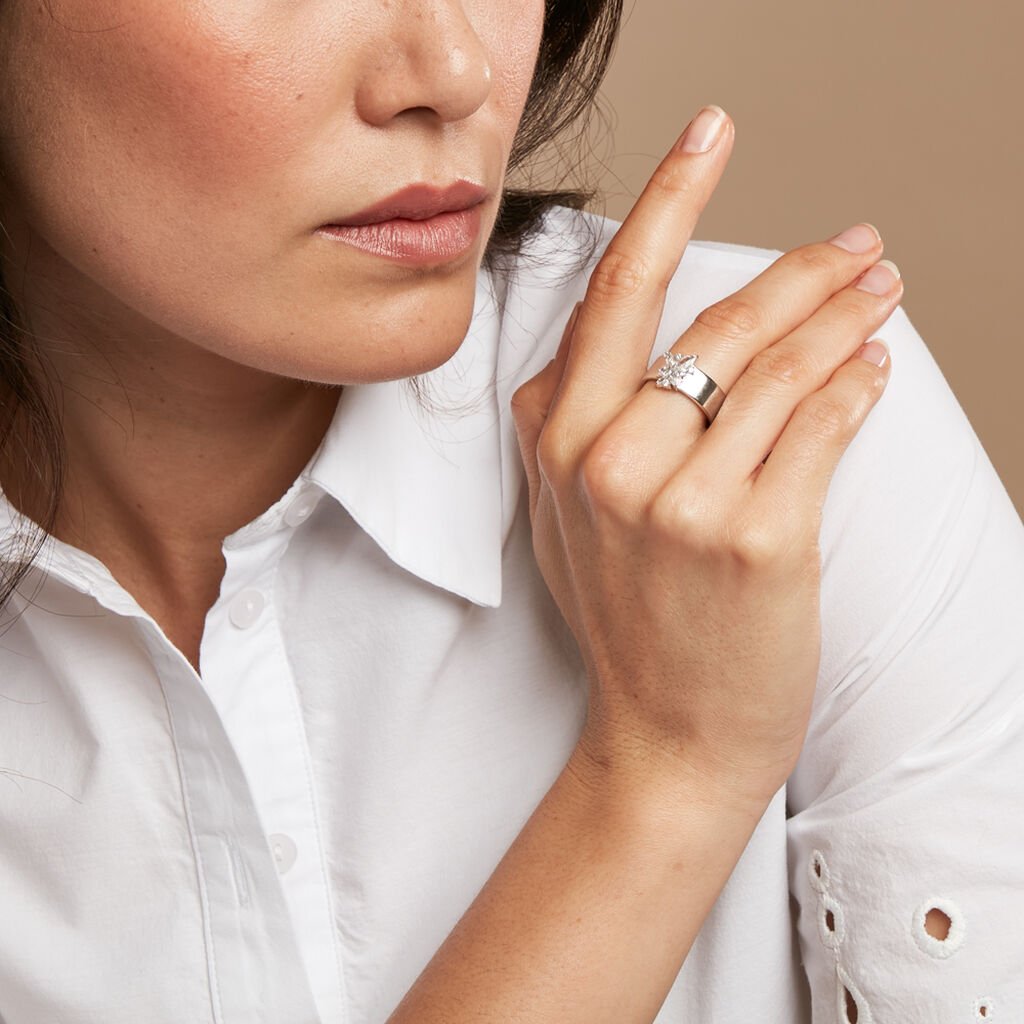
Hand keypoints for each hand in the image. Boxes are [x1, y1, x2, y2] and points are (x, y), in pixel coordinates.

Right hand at [509, 105, 900, 806]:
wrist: (663, 733)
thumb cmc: (626, 620)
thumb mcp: (565, 514)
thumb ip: (572, 420)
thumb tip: (628, 330)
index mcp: (559, 442)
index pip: (617, 290)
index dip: (667, 199)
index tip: (709, 134)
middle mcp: (608, 462)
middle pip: (717, 321)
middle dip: (801, 267)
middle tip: (855, 244)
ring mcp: (679, 504)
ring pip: (779, 369)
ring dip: (844, 316)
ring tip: (881, 290)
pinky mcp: (753, 542)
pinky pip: (821, 429)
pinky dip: (856, 388)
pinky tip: (870, 368)